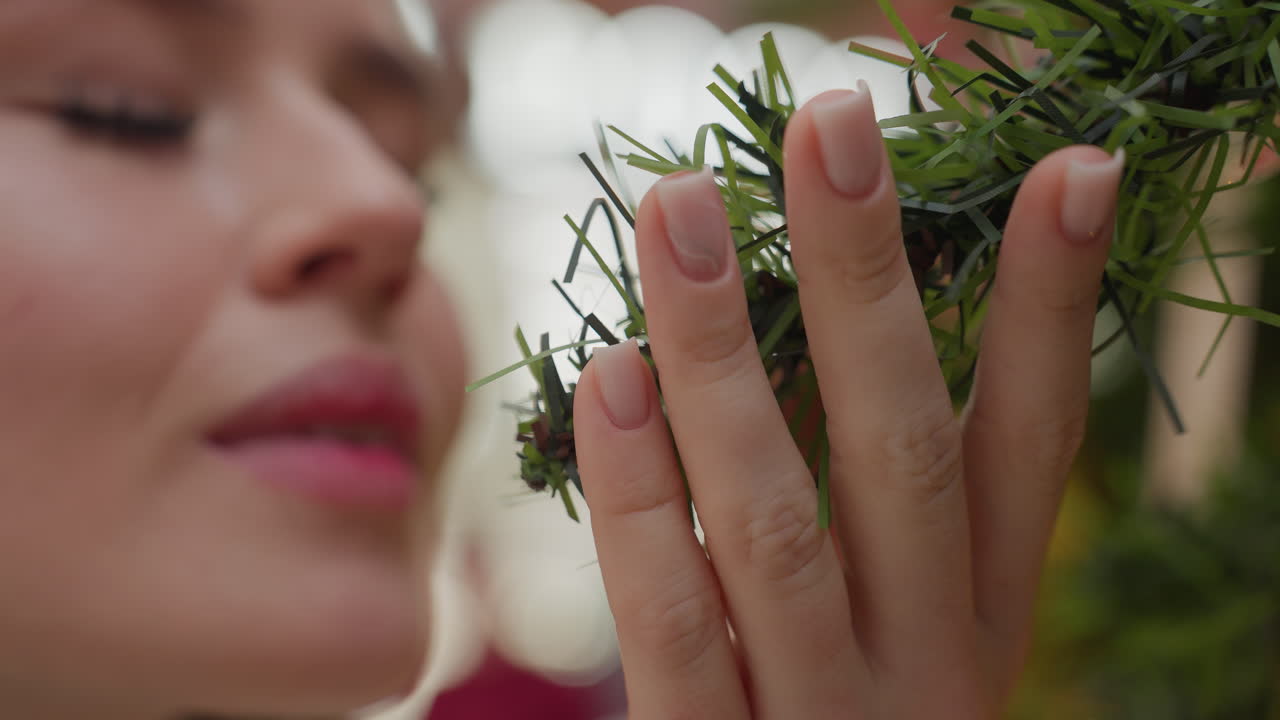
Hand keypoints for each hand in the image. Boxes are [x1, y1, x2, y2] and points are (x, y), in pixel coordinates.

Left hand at [573, 86, 1121, 718]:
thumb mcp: (902, 631)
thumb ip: (886, 506)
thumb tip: (824, 319)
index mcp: (983, 622)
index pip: (1033, 447)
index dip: (1054, 311)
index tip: (1069, 172)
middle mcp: (925, 664)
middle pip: (905, 450)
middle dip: (870, 282)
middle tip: (828, 127)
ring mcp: (824, 717)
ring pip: (779, 516)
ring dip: (728, 354)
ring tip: (683, 210)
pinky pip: (674, 620)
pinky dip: (641, 495)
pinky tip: (609, 374)